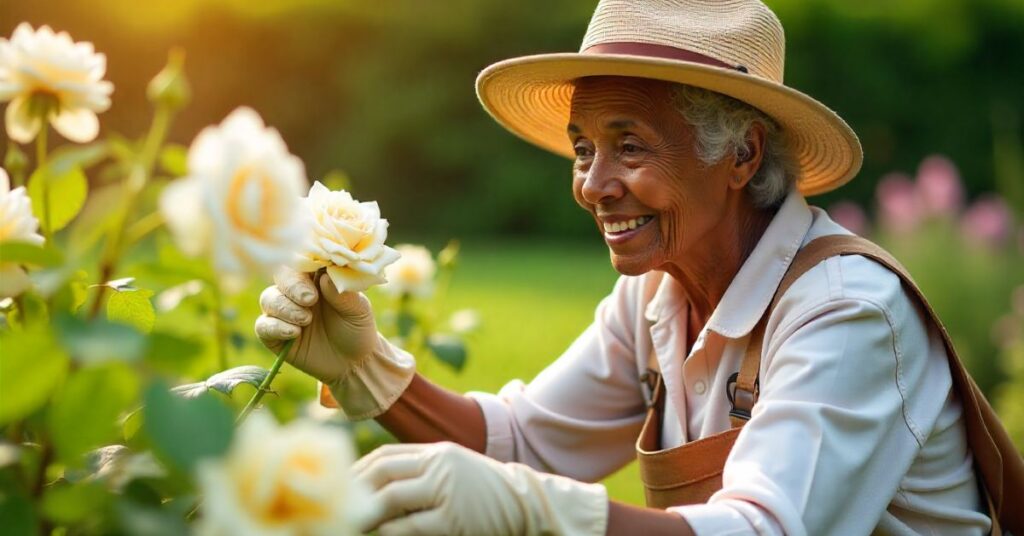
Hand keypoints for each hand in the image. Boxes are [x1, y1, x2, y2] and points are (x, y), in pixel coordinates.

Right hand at [254, 267, 379, 383]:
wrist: (353, 363)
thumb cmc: (357, 328)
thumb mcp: (358, 310)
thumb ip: (343, 294)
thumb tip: (326, 277)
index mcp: (317, 277)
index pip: (303, 260)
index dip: (306, 262)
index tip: (317, 272)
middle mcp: (296, 291)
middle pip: (281, 276)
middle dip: (293, 286)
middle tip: (310, 299)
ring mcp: (284, 312)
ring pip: (269, 298)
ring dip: (286, 308)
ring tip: (306, 320)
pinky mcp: (274, 335)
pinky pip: (263, 325)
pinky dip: (276, 327)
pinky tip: (294, 333)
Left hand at [355, 442, 608, 535]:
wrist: (530, 503)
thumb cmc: (487, 492)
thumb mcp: (455, 471)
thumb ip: (423, 472)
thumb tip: (377, 486)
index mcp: (438, 453)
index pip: (386, 457)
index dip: (358, 472)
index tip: (340, 487)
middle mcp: (440, 466)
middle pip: (382, 474)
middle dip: (354, 492)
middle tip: (336, 507)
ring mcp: (446, 491)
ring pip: (390, 499)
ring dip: (366, 514)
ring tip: (351, 522)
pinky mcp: (452, 520)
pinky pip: (408, 527)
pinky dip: (389, 531)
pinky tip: (380, 534)